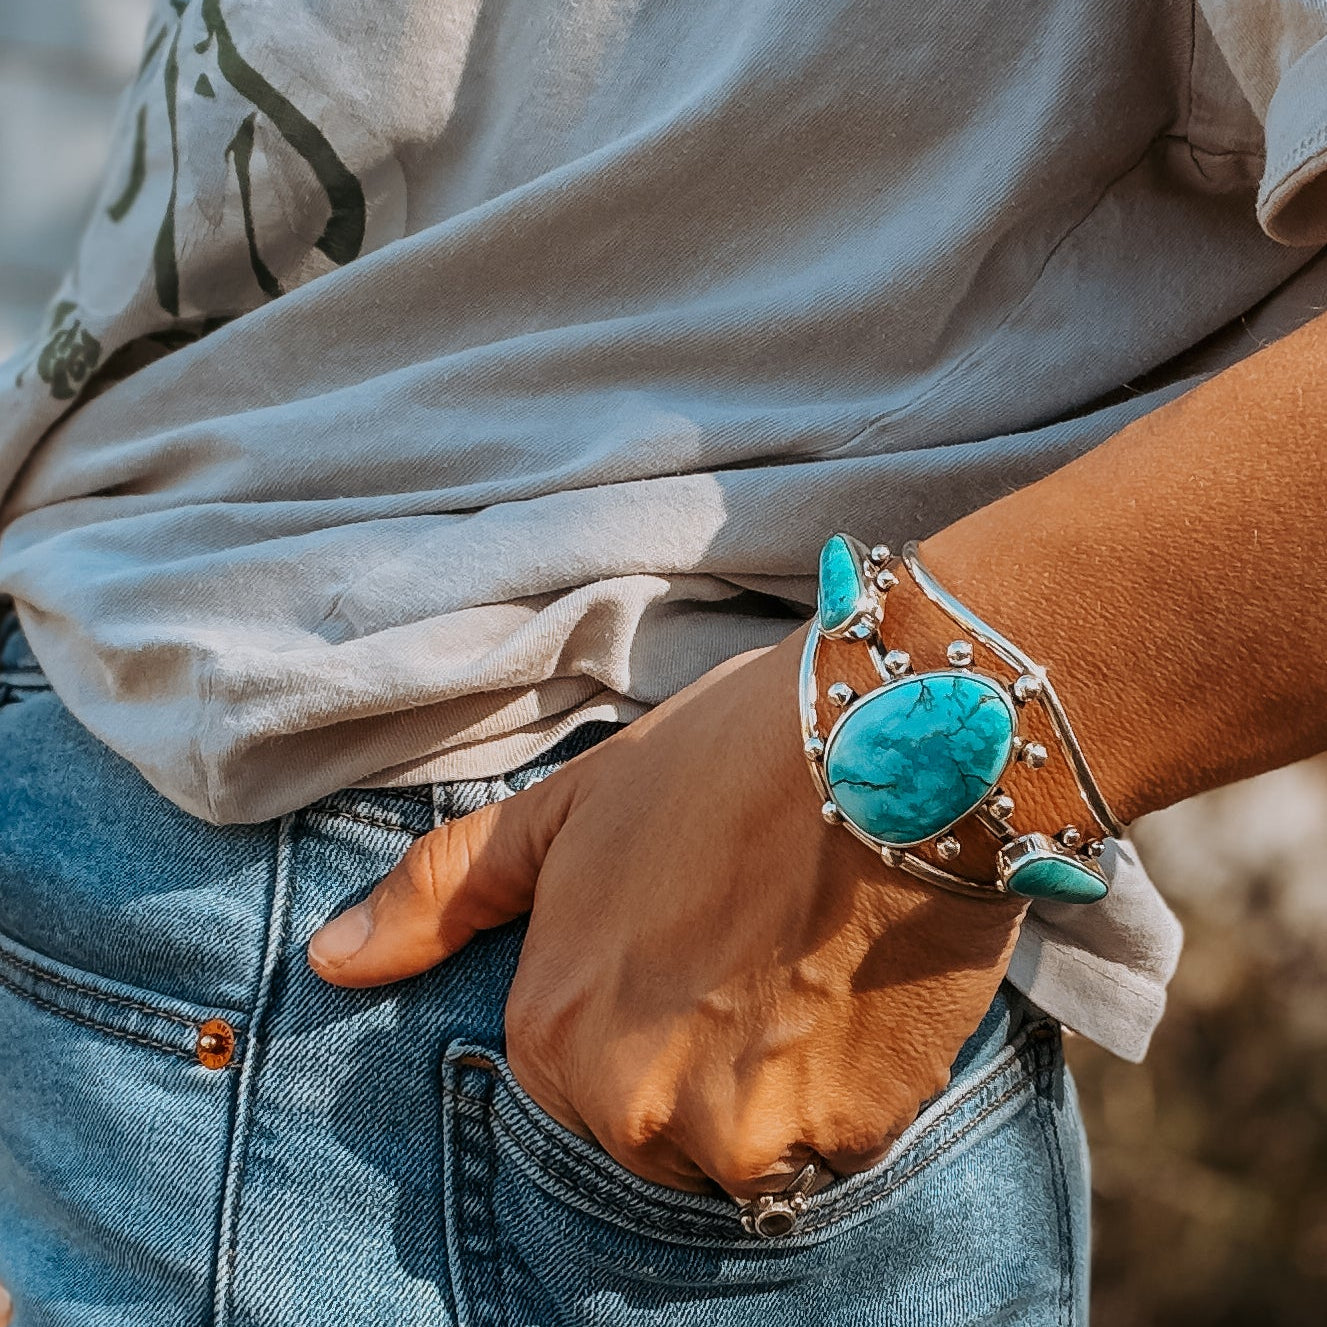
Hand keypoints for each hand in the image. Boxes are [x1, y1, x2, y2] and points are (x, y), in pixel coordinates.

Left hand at [308, 625, 1024, 1197]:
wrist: (886, 744)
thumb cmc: (717, 765)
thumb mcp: (564, 811)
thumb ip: (441, 894)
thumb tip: (327, 960)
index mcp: (557, 1038)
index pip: (574, 1084)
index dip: (637, 1014)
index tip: (687, 951)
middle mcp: (638, 1110)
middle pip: (659, 1128)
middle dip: (699, 1064)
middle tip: (752, 958)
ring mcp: (750, 1135)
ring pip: (750, 1146)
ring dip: (777, 1084)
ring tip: (808, 969)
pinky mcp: (853, 1135)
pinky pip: (837, 1142)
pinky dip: (850, 1086)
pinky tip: (859, 989)